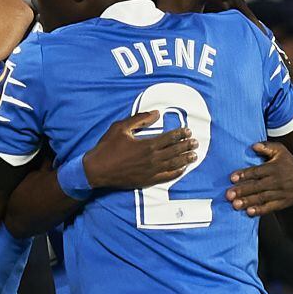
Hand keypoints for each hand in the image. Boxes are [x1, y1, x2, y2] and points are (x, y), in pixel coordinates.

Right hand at [83, 111, 197, 187]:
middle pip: (175, 151)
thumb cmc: (107, 148)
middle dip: (187, 146)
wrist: (97, 170)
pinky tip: (183, 169)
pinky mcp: (148, 180)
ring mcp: (151, 171)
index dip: (180, 134)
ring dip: (186, 159)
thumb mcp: (120, 128)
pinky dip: (177, 172)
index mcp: (147, 144)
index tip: (188, 131)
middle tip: (195, 142)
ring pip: (174, 164)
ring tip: (194, 155)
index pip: (170, 138)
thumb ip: (139, 120)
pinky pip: (167, 177)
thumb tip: (156, 113)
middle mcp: (153, 158)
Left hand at [227, 142, 292, 216]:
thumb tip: (253, 145)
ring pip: (262, 198)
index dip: (244, 175)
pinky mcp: (283, 202)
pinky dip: (260, 210)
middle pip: (257, 186)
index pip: (257, 172)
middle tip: (228, 195)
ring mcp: (280, 192)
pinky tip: (249, 212)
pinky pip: (271, 207)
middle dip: (242, 190)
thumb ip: (267, 147)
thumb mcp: (280, 151)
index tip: (232, 178)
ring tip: (235, 205)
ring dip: (248, 201)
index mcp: (274, 168)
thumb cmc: (290, 162)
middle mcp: (277, 181)